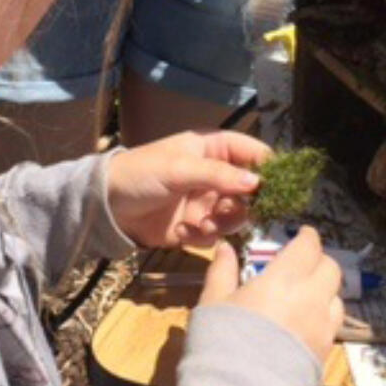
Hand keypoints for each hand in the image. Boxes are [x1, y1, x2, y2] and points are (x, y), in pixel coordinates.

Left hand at [106, 130, 268, 247]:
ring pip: (236, 216)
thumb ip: (218, 175)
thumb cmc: (140, 173)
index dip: (268, 166)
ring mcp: (206, 202)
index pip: (251, 152)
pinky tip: (182, 231)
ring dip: (222, 222)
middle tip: (234, 211)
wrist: (106, 206)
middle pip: (250, 190)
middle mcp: (215, 176)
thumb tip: (257, 183)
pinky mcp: (196, 227)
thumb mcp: (179, 168)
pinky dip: (202, 236)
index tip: (279, 184)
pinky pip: (215, 236)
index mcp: (213, 149)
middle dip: (245, 203)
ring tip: (202, 223)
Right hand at [197, 226, 342, 366]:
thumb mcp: (212, 302)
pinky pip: (332, 328)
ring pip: (337, 299)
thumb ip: (222, 271)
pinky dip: (323, 319)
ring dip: (324, 290)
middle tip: (303, 263)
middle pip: (330, 269)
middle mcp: (311, 300)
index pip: (308, 247)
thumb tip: (226, 248)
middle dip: (319, 261)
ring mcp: (322, 330)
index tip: (303, 234)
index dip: (307, 237)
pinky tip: (305, 326)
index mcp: (284, 280)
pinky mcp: (324, 356)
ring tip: (306, 295)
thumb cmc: (219, 344)